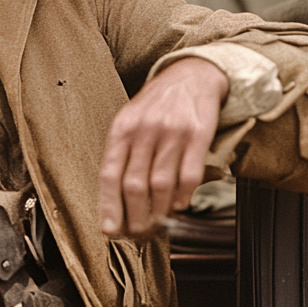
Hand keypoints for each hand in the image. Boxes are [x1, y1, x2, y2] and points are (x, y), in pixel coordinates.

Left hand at [99, 57, 228, 235]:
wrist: (192, 74)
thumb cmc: (157, 103)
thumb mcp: (130, 120)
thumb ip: (123, 154)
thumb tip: (115, 198)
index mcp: (122, 128)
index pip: (110, 174)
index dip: (109, 206)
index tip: (110, 229)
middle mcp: (144, 130)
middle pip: (134, 184)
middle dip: (135, 216)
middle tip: (138, 233)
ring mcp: (172, 132)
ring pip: (160, 184)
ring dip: (158, 211)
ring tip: (158, 224)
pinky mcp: (198, 134)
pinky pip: (189, 173)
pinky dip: (183, 195)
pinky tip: (179, 205)